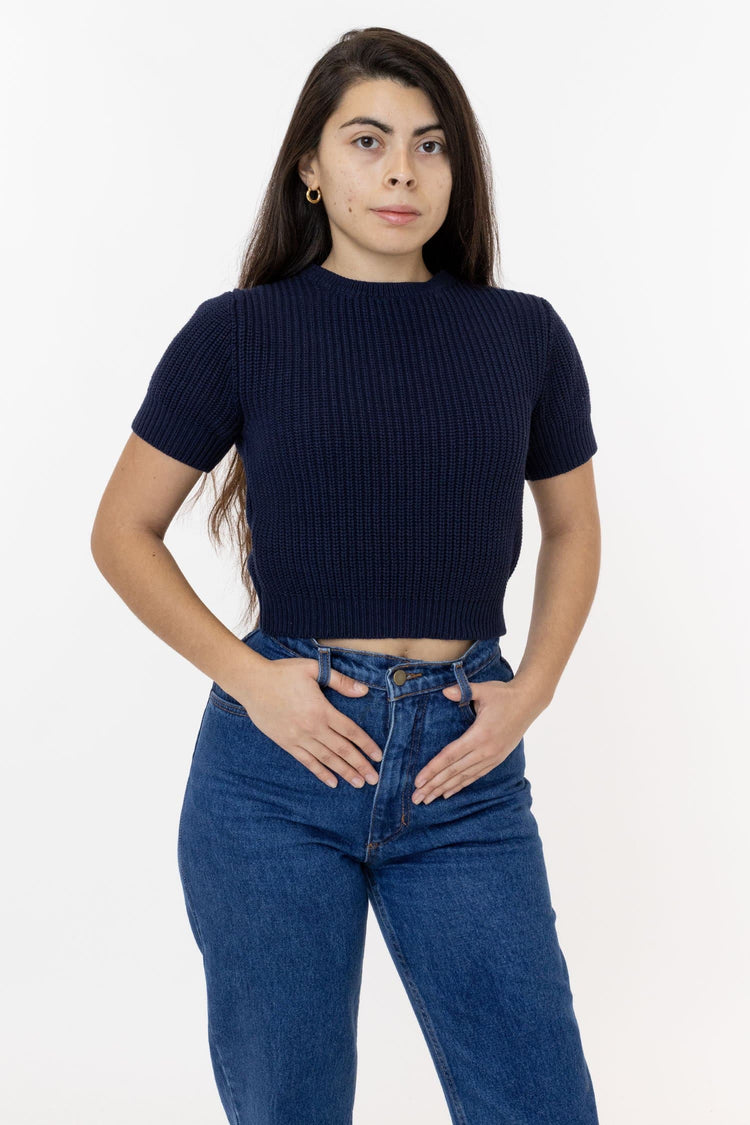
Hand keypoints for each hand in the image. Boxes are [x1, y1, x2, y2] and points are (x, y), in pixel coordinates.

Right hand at [238, 656, 382, 788]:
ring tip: (359, 783)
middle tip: (374, 779)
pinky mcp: (286, 743)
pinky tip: (332, 782)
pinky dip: (320, 772)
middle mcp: (312, 728)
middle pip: (342, 749)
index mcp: (322, 710)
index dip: (366, 745)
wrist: (252, 683)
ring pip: (326, 759)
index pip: (350, 731)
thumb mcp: (314, 669)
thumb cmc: (283, 673)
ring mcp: (298, 738)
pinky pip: (307, 761)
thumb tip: (363, 691)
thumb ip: (340, 681)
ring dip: (344, 772)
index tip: (378, 757)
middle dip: (360, 765)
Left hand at [411, 679, 532, 803]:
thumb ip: (462, 691)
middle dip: (433, 786)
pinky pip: (475, 776)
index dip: (433, 769)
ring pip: (464, 777)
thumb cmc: (504, 694)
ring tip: (428, 800)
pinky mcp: (497, 758)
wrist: (529, 702)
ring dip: (444, 789)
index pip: (450, 756)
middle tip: (416, 798)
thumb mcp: (483, 690)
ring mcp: (492, 757)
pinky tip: (448, 792)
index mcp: (479, 735)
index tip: (418, 781)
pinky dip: (461, 785)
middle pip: (454, 771)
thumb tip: (444, 691)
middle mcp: (485, 750)